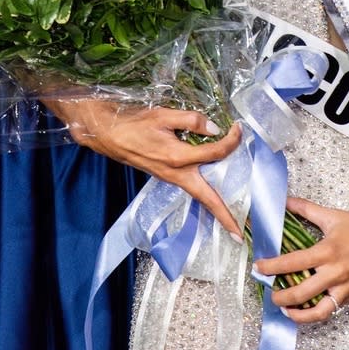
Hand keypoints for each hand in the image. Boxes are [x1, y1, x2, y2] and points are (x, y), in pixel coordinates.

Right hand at [48, 94, 242, 237]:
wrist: (109, 135)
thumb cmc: (134, 124)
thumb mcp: (162, 115)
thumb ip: (191, 120)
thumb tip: (214, 128)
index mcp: (177, 158)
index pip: (215, 153)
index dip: (231, 140)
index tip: (239, 128)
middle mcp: (176, 174)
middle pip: (207, 199)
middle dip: (224, 217)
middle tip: (239, 234)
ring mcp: (171, 178)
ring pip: (200, 196)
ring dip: (216, 210)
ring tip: (232, 222)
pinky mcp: (167, 177)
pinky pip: (191, 188)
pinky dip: (206, 194)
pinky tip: (214, 193)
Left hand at [253, 195, 348, 323]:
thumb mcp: (333, 216)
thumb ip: (307, 209)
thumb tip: (286, 201)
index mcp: (327, 251)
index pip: (291, 262)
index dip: (271, 267)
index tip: (259, 267)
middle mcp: (334, 272)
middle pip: (299, 292)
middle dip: (279, 296)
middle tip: (270, 293)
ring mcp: (345, 288)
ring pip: (316, 311)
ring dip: (296, 313)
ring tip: (286, 310)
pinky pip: (331, 310)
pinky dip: (316, 312)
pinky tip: (307, 309)